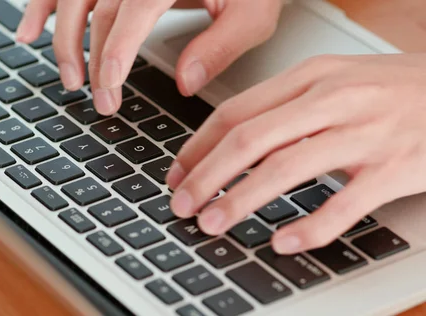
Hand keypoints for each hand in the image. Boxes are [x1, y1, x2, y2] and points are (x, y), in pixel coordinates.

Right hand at [16, 0, 282, 114]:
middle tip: (101, 103)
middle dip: (92, 61)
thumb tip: (185, 83)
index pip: (131, 15)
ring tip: (68, 80)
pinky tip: (29, 31)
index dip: (114, 55)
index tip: (108, 91)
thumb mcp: (254, 11)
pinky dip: (43, 7)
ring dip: (63, 39)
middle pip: (99, 10)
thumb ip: (222, 45)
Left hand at [166, 54, 425, 253]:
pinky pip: (345, 203)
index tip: (177, 173)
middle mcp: (332, 99)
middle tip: (182, 205)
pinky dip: (309, 226)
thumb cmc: (394, 89)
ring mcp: (364, 132)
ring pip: (287, 168)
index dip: (197, 146)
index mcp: (310, 77)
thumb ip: (286, 107)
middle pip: (250, 139)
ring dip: (241, 201)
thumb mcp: (335, 81)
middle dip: (207, 176)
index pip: (236, 112)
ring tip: (213, 224)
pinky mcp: (396, 167)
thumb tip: (232, 142)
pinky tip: (282, 242)